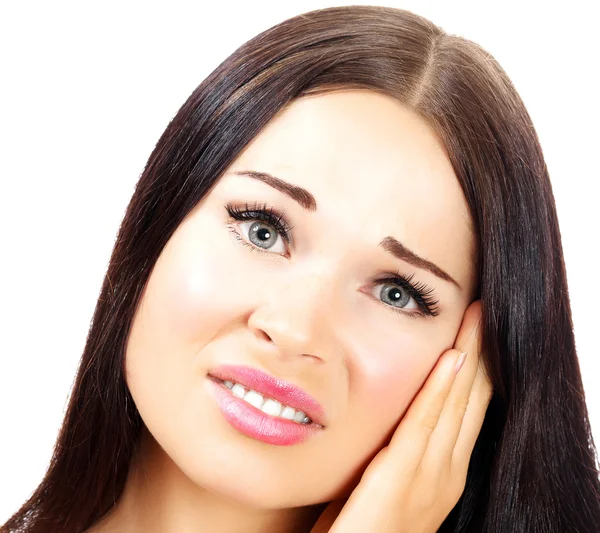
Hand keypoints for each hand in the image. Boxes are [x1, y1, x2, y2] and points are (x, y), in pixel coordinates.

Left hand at [310, 300, 492, 532]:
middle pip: (471, 400)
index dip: (478, 368)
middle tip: (489, 312)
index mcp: (445, 471)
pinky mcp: (400, 479)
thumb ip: (397, 448)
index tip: (482, 332)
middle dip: (482, 353)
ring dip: (469, 358)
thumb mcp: (387, 482)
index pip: (468, 410)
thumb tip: (396, 412)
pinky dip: (441, 390)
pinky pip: (425, 426)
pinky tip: (451, 359)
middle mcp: (446, 471)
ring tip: (480, 320)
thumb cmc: (363, 527)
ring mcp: (429, 477)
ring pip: (456, 405)